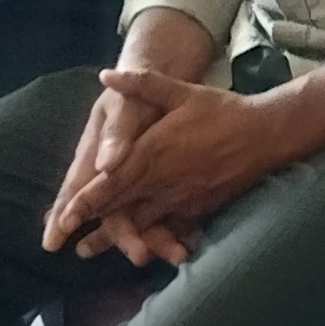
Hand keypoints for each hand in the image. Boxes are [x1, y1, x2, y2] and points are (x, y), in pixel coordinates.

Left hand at [52, 70, 319, 265]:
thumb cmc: (220, 110)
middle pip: (118, 205)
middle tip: (61, 235)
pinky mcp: (195, 209)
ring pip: (139, 222)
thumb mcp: (181, 91)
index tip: (63, 215)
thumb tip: (106, 75)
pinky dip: (146, 238)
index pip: (111, 180)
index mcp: (153, 150)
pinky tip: (133, 247)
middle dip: (88, 222)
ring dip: (111, 236)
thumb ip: (142, 84)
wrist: (263, 135)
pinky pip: (165, 228)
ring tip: (87, 250)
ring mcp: (179, 197)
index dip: (85, 199)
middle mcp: (162, 179)